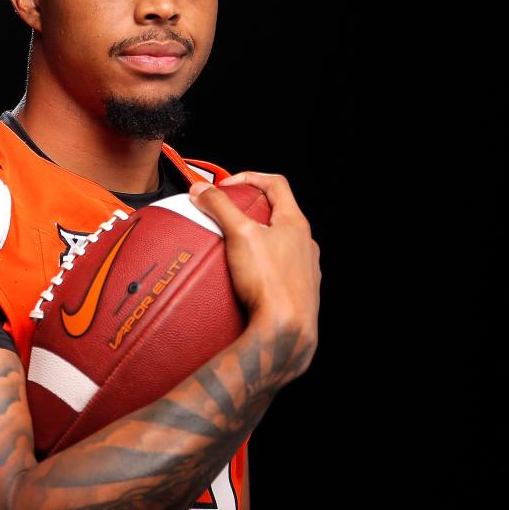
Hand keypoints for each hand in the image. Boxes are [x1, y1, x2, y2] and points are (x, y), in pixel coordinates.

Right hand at [189, 171, 320, 361]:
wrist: (286, 332)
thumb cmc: (270, 283)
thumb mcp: (239, 235)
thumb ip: (220, 207)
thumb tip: (202, 190)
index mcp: (296, 224)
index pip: (276, 184)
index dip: (249, 178)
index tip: (227, 186)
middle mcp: (306, 245)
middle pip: (276, 215)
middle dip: (248, 212)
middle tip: (224, 218)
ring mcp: (305, 270)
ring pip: (278, 245)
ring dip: (254, 242)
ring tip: (229, 251)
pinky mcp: (298, 293)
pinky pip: (277, 272)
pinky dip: (259, 269)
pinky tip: (241, 281)